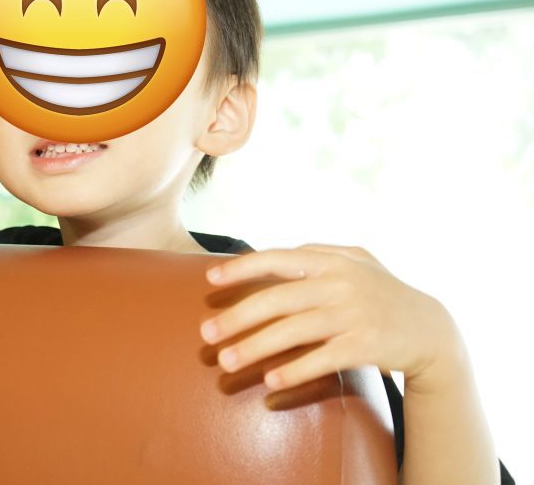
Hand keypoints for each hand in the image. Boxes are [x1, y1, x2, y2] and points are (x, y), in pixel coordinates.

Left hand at [198, 243, 458, 391]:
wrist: (430, 327)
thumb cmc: (379, 292)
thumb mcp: (354, 262)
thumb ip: (315, 254)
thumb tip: (264, 254)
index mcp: (331, 260)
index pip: (277, 258)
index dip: (242, 268)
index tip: (210, 281)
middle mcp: (339, 283)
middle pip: (277, 300)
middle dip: (237, 317)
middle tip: (206, 335)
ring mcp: (353, 314)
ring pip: (293, 331)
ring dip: (255, 348)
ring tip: (227, 362)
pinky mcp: (365, 346)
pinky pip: (322, 359)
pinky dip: (295, 370)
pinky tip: (270, 382)